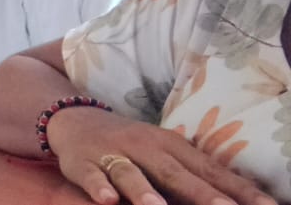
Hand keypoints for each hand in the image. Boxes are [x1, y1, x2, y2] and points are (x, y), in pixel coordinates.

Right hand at [46, 107, 275, 204]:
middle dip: (202, 194)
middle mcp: (145, 148)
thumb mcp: (164, 153)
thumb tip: (234, 198)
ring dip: (145, 193)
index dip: (238, 190)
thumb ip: (193, 176)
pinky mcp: (83, 162)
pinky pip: (91, 176)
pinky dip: (99, 187)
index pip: (210, 171)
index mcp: (172, 146)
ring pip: (131, 174)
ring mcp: (112, 154)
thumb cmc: (131, 145)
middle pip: (175, 174)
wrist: (75, 119)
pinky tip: (107, 200)